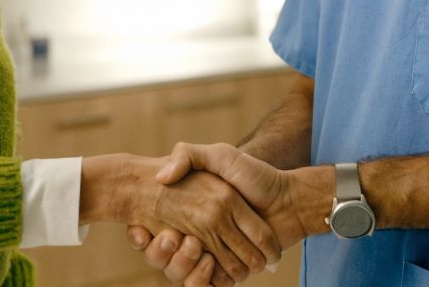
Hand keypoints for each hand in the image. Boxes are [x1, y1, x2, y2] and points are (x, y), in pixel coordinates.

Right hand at [129, 142, 312, 286]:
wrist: (289, 198)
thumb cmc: (256, 174)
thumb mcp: (220, 155)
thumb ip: (189, 156)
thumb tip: (161, 176)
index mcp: (192, 215)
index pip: (155, 233)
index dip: (141, 237)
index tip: (138, 231)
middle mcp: (200, 238)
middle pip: (165, 259)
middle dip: (161, 253)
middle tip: (170, 236)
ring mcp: (215, 256)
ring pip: (183, 275)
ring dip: (183, 266)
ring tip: (194, 246)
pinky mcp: (230, 272)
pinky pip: (208, 286)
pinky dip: (202, 281)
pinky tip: (208, 262)